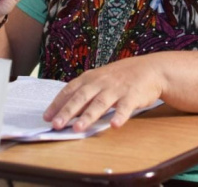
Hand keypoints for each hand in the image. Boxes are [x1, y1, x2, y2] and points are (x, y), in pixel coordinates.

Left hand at [43, 55, 163, 131]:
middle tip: (57, 125)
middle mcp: (102, 82)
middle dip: (68, 111)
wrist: (150, 69)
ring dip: (89, 116)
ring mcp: (117, 88)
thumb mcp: (101, 79)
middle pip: (82, 96)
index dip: (58, 103)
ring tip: (78, 128)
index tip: (47, 117)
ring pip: (101, 103)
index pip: (70, 90)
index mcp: (91, 78)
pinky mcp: (133, 95)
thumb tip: (65, 111)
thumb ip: (85, 93)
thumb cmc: (121, 77)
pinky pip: (125, 107)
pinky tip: (115, 125)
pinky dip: (120, 116)